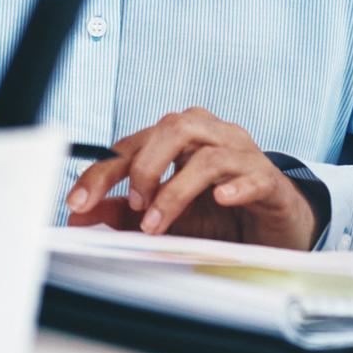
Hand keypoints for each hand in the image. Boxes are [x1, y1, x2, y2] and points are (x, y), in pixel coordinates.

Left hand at [66, 107, 319, 249]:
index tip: (79, 202)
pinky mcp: (269, 180)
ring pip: (207, 154)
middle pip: (172, 129)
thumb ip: (125, 211)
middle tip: (133, 206)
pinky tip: (220, 200)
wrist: (273, 224)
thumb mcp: (166, 213)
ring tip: (157, 222)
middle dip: (143, 169)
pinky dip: (234, 187)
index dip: (103, 172)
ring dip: (175, 191)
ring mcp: (243, 155)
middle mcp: (212, 135)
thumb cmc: (221, 212)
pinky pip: (252, 176)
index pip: (135, 143)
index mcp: (181, 138)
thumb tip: (82, 215)